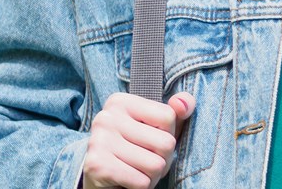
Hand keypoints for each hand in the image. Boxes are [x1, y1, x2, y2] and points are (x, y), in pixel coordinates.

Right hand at [81, 92, 195, 188]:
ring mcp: (99, 141)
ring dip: (153, 175)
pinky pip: (141, 182)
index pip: (168, 116)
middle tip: (146, 161)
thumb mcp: (156, 127)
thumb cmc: (134, 148)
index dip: (168, 135)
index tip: (151, 141)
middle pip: (165, 143)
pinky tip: (129, 181)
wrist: (101, 177)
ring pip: (156, 165)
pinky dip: (142, 186)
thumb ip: (176, 112)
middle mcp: (106, 117)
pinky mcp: (97, 165)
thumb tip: (184, 103)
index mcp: (120, 102)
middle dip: (163, 159)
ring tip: (138, 171)